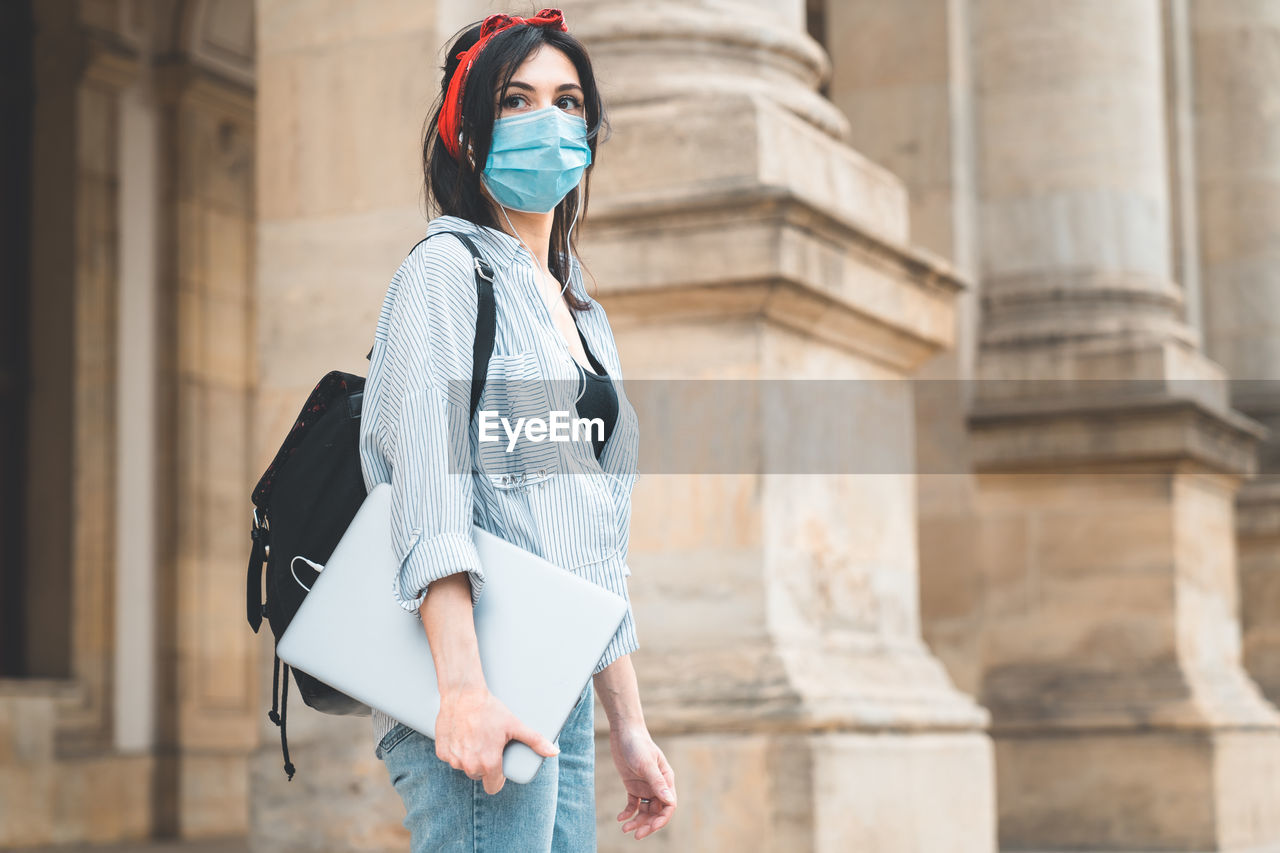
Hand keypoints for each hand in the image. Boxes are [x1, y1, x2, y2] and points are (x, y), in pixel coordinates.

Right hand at [434, 685, 559, 794]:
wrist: (463, 694)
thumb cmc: (490, 710)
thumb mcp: (515, 725)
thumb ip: (535, 741)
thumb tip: (554, 752)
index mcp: (488, 763)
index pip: (493, 787)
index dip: (498, 778)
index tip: (499, 766)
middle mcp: (469, 765)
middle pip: (479, 776)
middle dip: (484, 764)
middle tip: (488, 744)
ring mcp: (453, 759)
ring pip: (464, 767)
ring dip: (469, 758)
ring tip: (475, 738)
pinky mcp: (441, 752)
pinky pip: (451, 758)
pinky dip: (456, 750)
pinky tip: (462, 736)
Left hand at [610, 723, 676, 839]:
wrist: (623, 732)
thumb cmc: (637, 745)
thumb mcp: (646, 764)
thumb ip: (657, 782)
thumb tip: (670, 802)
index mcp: (666, 780)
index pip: (669, 806)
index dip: (662, 819)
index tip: (650, 828)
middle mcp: (657, 785)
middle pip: (656, 811)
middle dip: (648, 824)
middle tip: (636, 834)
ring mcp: (645, 786)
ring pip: (645, 810)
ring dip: (637, 821)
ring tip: (625, 828)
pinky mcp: (633, 785)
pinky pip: (633, 804)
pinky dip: (628, 812)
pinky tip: (620, 818)